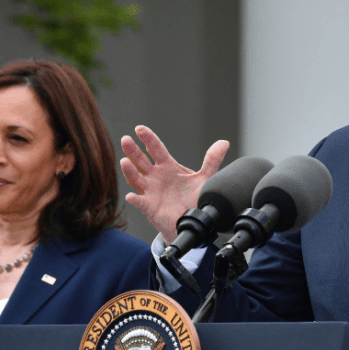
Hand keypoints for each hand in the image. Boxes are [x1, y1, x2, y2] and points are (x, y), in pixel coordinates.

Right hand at [120, 125, 229, 241]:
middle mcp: (156, 177)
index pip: (156, 149)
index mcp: (167, 167)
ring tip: (124, 162)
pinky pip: (141, 203)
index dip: (148, 139)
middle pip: (141, 161)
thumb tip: (224, 143)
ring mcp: (151, 191)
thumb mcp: (204, 178)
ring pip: (136, 179)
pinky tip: (131, 197)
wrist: (192, 220)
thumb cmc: (193, 198)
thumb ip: (212, 160)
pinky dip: (135, 200)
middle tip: (126, 139)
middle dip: (132, 150)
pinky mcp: (150, 207)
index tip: (140, 129)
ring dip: (129, 171)